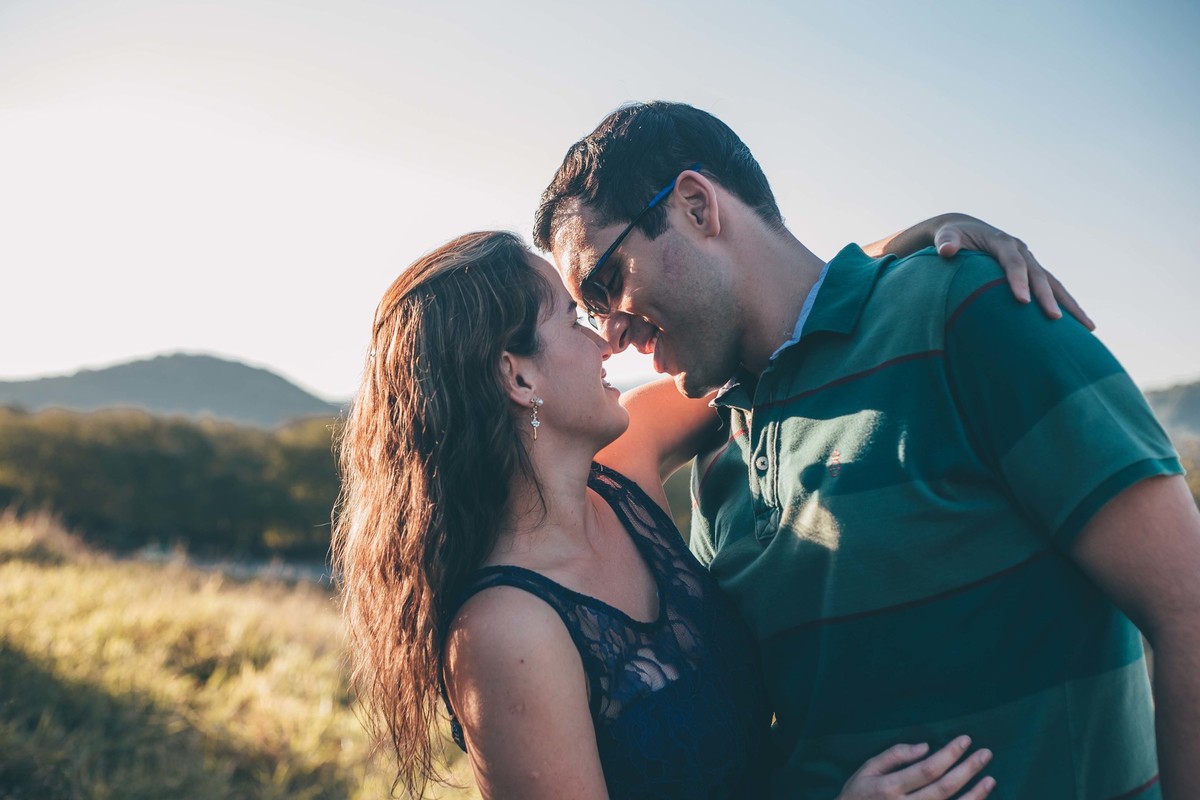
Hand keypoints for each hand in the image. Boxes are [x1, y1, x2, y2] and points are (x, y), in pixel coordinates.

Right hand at [838, 736, 994, 799]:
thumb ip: (894, 756)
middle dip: (968, 769)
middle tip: (986, 754)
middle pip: (944, 788)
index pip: (928, 769)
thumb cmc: (857, 796)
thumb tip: (925, 747)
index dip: (949, 754)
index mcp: (890, 787)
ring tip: (990, 779)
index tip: (965, 740)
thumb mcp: (867, 770)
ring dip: (974, 794)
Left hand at [934, 219, 1094, 330]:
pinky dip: (1066, 305)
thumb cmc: (952, 237)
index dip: (1018, 280)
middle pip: (1038, 275)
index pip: (1012, 262)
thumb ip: (946, 242)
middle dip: (1047, 297)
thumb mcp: (946, 236)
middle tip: (1054, 318)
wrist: (965, 229)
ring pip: (1053, 283)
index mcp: (1001, 243)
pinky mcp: (1032, 272)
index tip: (1022, 301)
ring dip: (1069, 304)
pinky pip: (1052, 289)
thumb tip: (946, 250)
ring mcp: (1029, 261)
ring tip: (1088, 327)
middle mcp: (1021, 251)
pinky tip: (1079, 326)